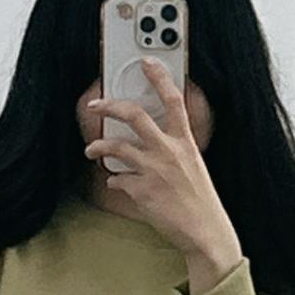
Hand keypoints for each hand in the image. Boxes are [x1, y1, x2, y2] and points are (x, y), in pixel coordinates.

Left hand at [84, 57, 242, 289]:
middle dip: (111, 105)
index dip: (160, 77)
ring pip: (116, 147)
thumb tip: (149, 145)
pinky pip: (117, 179)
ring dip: (98, 146)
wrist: (204, 231)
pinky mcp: (141, 190)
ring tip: (91, 149)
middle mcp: (169, 151)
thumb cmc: (200, 201)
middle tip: (97, 104)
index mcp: (185, 142)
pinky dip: (114, 181)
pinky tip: (118, 184)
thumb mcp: (193, 166)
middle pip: (135, 116)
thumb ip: (173, 150)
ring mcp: (153, 170)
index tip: (148, 62)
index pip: (174, 101)